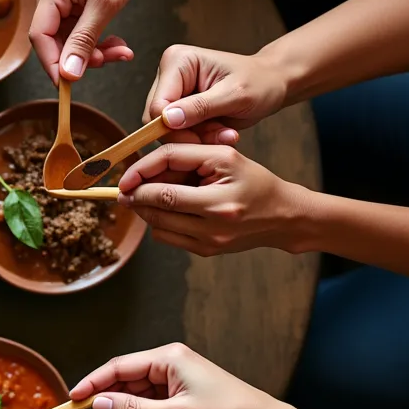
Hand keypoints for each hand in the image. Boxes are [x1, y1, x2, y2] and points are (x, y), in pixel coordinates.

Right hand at [29, 0, 152, 81]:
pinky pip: (77, 25)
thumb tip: (68, 73)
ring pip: (68, 35)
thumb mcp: (106, 3)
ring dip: (93, 48)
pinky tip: (114, 40)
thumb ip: (84, 40)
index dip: (53, 63)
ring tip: (120, 50)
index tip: (71, 82)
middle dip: (81, 56)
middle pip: (54, 39)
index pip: (40, 38)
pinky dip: (95, 36)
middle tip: (110, 60)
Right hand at [70, 343, 334, 408]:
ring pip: (136, 391)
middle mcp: (169, 361)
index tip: (74, 398)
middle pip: (125, 378)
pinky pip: (151, 398)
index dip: (93, 383)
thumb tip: (98, 403)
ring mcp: (176, 374)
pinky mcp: (182, 388)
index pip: (118, 367)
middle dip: (110, 402)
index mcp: (167, 358)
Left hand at [116, 144, 311, 256]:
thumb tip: (143, 172)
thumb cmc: (255, 181)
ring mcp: (209, 243)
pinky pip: (167, 237)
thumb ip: (183, 157)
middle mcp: (214, 225)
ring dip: (147, 209)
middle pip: (158, 210)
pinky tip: (171, 209)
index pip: (166, 189)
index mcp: (220, 200)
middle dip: (136, 197)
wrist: (283, 216)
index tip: (124, 179)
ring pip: (158, 226)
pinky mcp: (205, 251)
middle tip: (125, 188)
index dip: (140, 181)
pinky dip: (161, 222)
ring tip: (152, 194)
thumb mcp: (225, 157)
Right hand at [143, 45, 290, 146]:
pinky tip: (220, 132)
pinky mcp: (178, 107)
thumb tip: (167, 119)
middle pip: (157, 119)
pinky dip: (199, 138)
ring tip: (224, 133)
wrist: (272, 84)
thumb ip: (200, 107)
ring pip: (167, 129)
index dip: (173, 129)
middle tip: (219, 135)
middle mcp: (169, 74)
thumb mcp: (235, 95)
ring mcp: (173, 91)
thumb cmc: (260, 82)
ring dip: (196, 138)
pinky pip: (178, 132)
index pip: (157, 105)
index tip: (201, 139)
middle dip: (188, 134)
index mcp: (177, 61)